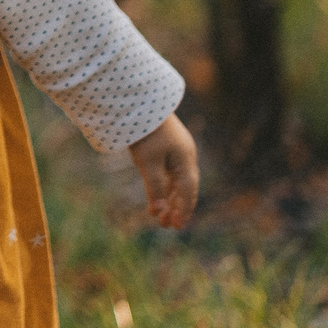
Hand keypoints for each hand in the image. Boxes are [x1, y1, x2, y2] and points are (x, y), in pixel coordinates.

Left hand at [128, 112, 198, 228]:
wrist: (140, 101)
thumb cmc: (145, 132)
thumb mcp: (148, 162)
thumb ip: (155, 187)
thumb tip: (158, 212)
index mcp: (186, 160)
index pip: (187, 191)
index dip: (182, 210)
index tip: (176, 226)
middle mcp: (186, 157)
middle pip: (185, 188)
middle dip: (177, 207)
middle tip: (168, 225)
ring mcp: (178, 151)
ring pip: (178, 180)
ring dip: (170, 197)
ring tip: (161, 215)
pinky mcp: (168, 146)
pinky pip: (171, 171)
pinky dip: (165, 185)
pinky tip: (158, 194)